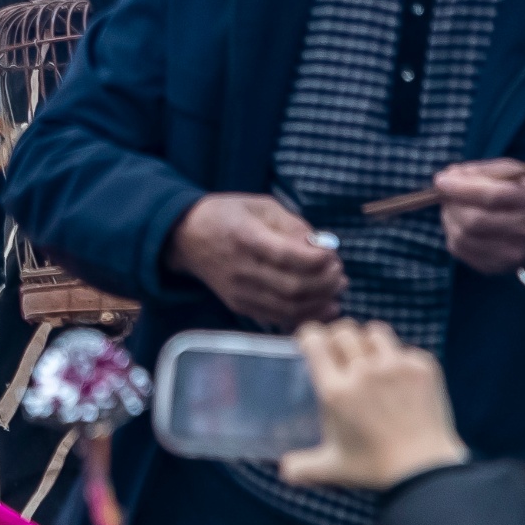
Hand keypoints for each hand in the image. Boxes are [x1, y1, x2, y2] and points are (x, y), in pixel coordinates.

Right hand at [167, 191, 348, 328]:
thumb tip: (321, 246)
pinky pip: (279, 319)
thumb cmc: (226, 215)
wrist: (185, 237)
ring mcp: (240, 292)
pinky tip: (323, 306)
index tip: (332, 253)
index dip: (318, 259)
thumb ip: (292, 224)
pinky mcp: (240, 306)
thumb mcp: (258, 205)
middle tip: (340, 273)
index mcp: (244, 237)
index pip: (288, 256)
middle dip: (326, 283)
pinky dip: (306, 316)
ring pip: (290, 308)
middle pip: (293, 287)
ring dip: (321, 302)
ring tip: (336, 289)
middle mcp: (241, 268)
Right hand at [279, 319, 470, 490]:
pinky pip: (406, 349)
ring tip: (372, 357)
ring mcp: (395, 367)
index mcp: (336, 391)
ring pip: (375, 332)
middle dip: (339, 338)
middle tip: (342, 352)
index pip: (314, 340)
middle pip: (344, 331)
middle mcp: (362, 372)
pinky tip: (401, 377)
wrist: (427, 472)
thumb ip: (303, 467)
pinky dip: (401, 359)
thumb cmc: (377, 469)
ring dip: (370, 342)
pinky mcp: (422, 369)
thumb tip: (284, 471)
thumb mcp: (333, 468)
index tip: (311, 342)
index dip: (310, 336)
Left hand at [432, 156, 524, 276]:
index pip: (492, 196)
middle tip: (444, 192)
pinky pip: (461, 250)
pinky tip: (459, 223)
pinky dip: (451, 233)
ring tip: (453, 206)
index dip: (461, 188)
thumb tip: (448, 177)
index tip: (440, 180)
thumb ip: (481, 171)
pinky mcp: (501, 267)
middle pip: (474, 220)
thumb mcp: (513, 171)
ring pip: (463, 237)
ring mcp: (517, 254)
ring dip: (448, 217)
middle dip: (451, 203)